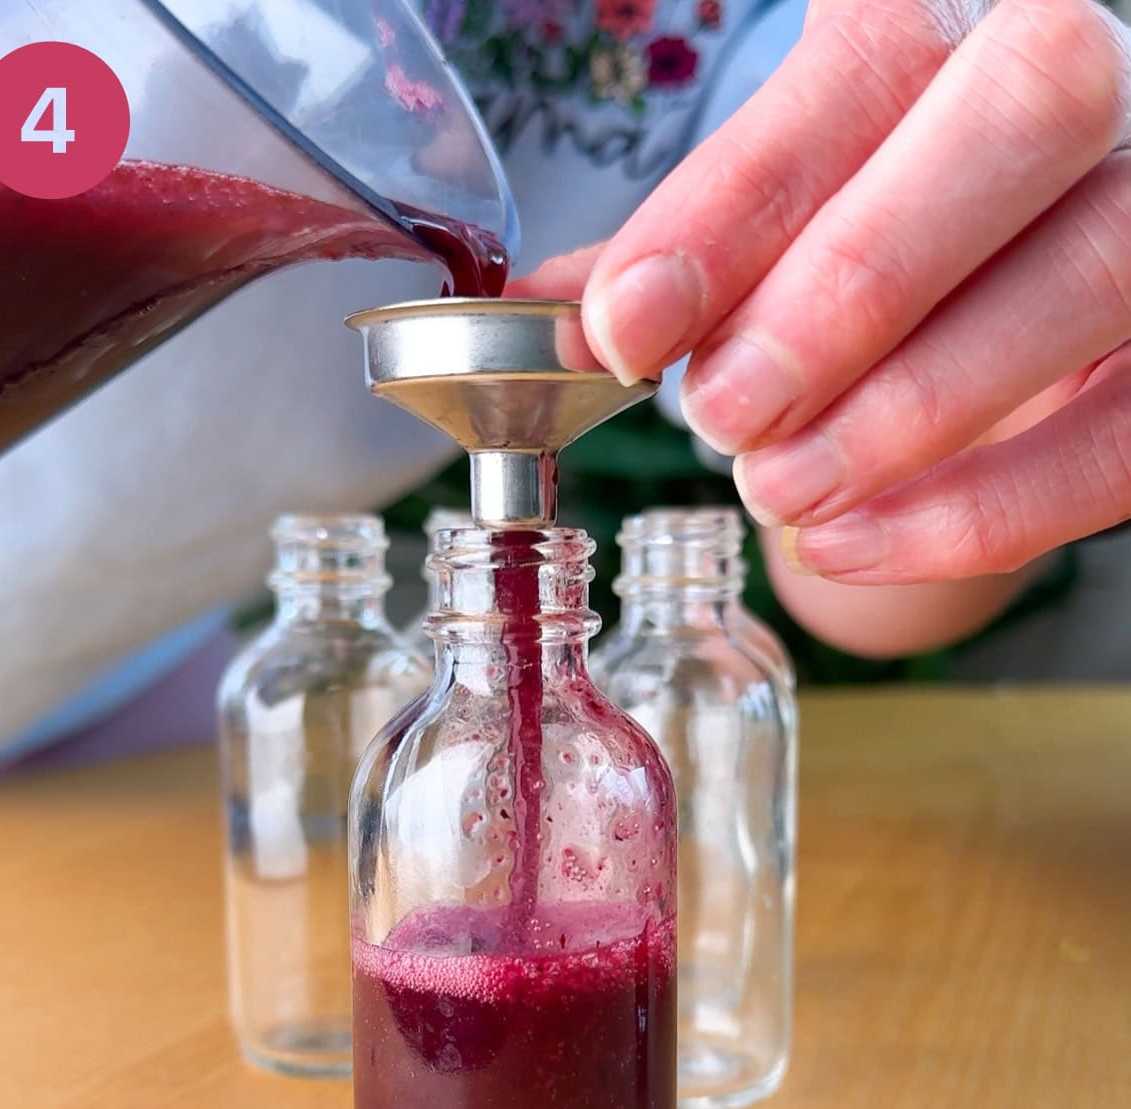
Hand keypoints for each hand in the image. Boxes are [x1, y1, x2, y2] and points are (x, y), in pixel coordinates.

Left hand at [524, 0, 1130, 584]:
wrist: (1008, 280)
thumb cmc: (880, 236)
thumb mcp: (783, 213)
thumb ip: (686, 254)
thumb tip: (543, 322)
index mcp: (950, 25)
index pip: (859, 75)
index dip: (735, 208)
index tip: (629, 326)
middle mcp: (1085, 78)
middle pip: (1018, 120)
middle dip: (852, 286)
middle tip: (729, 414)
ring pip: (1091, 271)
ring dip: (912, 407)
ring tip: (782, 492)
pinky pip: (1118, 438)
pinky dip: (982, 512)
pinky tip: (850, 547)